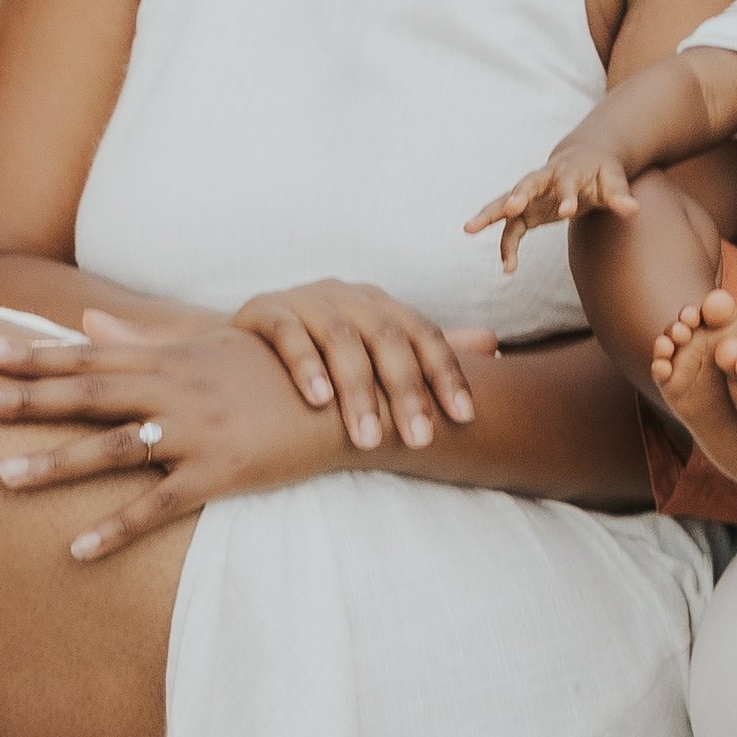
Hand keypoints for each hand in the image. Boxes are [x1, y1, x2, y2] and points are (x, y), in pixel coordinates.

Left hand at [0, 314, 375, 559]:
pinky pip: (160, 506)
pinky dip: (118, 528)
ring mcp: (197, 432)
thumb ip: (142, 340)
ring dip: (56, 463)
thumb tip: (87, 322)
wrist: (347, 399)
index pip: (88, 356)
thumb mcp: (207, 348)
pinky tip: (77, 550)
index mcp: (169, 362)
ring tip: (2, 477)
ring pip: (114, 448)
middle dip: (26, 399)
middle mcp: (176, 391)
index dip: (33, 356)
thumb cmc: (275, 373)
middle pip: (88, 394)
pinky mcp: (221, 472)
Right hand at [224, 279, 489, 448]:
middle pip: (388, 339)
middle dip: (406, 392)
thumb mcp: (374, 353)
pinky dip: (304, 365)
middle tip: (419, 440)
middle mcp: (349, 295)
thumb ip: (427, 350)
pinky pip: (287, 333)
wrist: (241, 347)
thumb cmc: (320, 357)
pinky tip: (316, 400)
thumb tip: (495, 342)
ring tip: (366, 439)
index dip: (447, 374)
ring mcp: (306, 298)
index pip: (424, 335)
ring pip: (341, 339)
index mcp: (380, 305)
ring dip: (357, 391)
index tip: (465, 417)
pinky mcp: (264, 309)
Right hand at [464, 142, 638, 270]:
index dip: (567, 195)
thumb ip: (620, 196)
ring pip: (506, 203)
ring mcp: (531, 195)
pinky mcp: (526, 211)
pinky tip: (508, 268)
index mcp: (569, 170)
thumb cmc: (601, 172)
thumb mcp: (614, 181)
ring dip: (489, 215)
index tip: (568, 211)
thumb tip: (633, 210)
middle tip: (509, 208)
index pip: (567, 182)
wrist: (583, 161)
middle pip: (526, 185)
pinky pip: (511, 229)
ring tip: (468, 228)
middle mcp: (544, 179)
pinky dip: (507, 246)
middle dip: (517, 196)